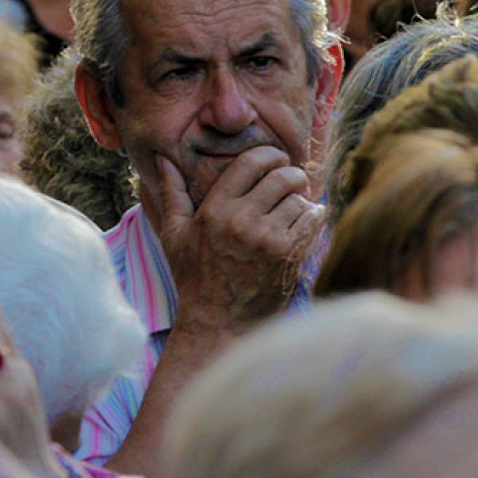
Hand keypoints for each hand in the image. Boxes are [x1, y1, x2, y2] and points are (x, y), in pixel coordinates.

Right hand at [153, 146, 323, 332]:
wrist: (218, 323)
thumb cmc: (194, 278)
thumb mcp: (174, 235)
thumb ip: (172, 194)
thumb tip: (164, 160)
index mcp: (214, 210)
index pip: (250, 162)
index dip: (269, 154)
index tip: (275, 160)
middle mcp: (241, 220)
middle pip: (281, 176)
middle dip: (290, 174)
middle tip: (291, 181)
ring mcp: (267, 238)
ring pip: (299, 198)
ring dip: (300, 199)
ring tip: (294, 207)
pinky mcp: (287, 256)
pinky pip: (312, 219)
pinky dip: (313, 216)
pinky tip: (306, 220)